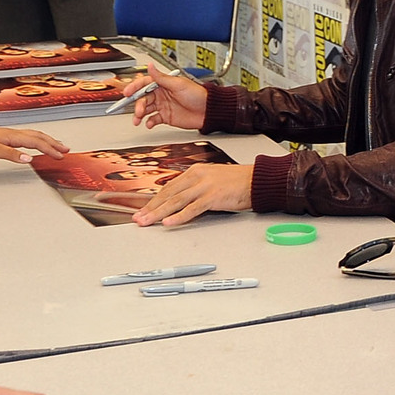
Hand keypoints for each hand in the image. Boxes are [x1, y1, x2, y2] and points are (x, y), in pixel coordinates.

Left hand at [0, 124, 69, 161]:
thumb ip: (12, 154)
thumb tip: (29, 158)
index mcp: (12, 136)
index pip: (36, 142)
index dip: (50, 149)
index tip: (61, 155)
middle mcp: (12, 134)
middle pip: (38, 137)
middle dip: (53, 143)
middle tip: (66, 149)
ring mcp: (9, 135)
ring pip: (33, 136)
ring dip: (47, 141)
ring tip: (56, 145)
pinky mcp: (5, 138)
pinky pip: (26, 138)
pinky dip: (36, 140)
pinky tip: (35, 144)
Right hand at [123, 63, 208, 128]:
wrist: (208, 110)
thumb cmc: (197, 94)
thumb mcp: (178, 84)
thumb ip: (161, 77)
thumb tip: (150, 66)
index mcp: (163, 84)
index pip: (144, 84)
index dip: (134, 88)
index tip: (126, 93)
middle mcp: (161, 94)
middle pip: (143, 98)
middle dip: (137, 105)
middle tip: (137, 111)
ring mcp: (163, 106)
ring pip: (146, 109)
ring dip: (140, 114)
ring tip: (138, 120)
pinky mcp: (166, 117)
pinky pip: (153, 119)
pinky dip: (149, 122)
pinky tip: (149, 124)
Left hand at [132, 163, 253, 226]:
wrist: (255, 180)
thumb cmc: (236, 181)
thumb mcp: (210, 180)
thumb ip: (195, 188)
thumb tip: (179, 200)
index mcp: (194, 172)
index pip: (168, 187)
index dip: (154, 200)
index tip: (144, 209)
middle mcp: (196, 177)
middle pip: (168, 194)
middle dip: (151, 207)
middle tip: (139, 218)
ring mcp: (204, 186)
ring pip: (176, 201)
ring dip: (159, 213)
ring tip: (147, 222)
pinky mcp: (213, 197)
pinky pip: (192, 209)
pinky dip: (179, 217)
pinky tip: (168, 223)